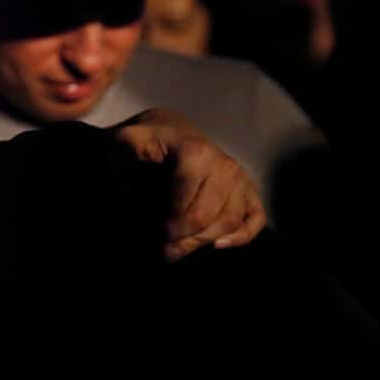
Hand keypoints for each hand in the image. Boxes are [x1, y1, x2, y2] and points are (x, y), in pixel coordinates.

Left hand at [113, 108, 266, 260]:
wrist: (169, 129)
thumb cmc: (146, 140)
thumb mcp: (126, 141)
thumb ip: (125, 156)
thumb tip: (131, 191)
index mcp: (196, 155)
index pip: (185, 210)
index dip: (164, 229)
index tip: (146, 235)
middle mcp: (225, 166)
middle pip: (205, 220)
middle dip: (179, 241)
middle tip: (158, 250)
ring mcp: (240, 178)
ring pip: (228, 224)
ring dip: (200, 242)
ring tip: (174, 250)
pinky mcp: (249, 188)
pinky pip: (255, 219)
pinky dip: (240, 236)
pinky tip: (215, 245)